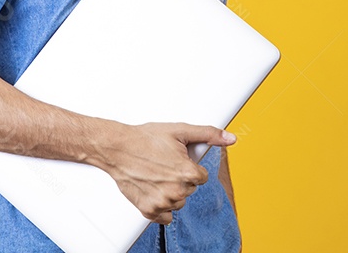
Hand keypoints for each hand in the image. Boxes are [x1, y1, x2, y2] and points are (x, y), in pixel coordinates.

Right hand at [98, 122, 235, 224]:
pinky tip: (153, 189)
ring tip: (157, 175)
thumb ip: (208, 134)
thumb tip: (230, 138)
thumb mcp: (179, 131)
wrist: (117, 148)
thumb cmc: (145, 139)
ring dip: (171, 191)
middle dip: (180, 178)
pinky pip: (166, 216)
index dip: (190, 166)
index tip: (177, 160)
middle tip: (164, 164)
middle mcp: (176, 190)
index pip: (202, 177)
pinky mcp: (149, 210)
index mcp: (187, 172)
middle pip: (190, 189)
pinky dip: (161, 205)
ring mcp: (162, 202)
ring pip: (178, 202)